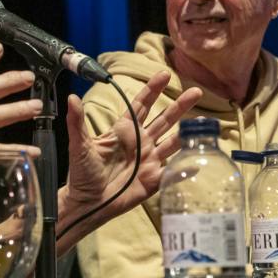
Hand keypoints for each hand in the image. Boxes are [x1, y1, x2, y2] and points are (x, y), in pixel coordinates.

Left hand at [60, 71, 201, 233]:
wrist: (88, 203)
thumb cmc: (82, 173)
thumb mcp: (79, 145)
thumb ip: (77, 121)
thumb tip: (71, 97)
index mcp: (124, 131)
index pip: (141, 105)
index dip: (153, 89)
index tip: (164, 74)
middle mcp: (140, 142)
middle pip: (164, 119)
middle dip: (180, 105)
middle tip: (196, 92)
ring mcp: (149, 160)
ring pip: (174, 141)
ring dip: (189, 131)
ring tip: (206, 120)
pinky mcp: (154, 178)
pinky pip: (174, 170)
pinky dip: (187, 165)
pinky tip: (200, 158)